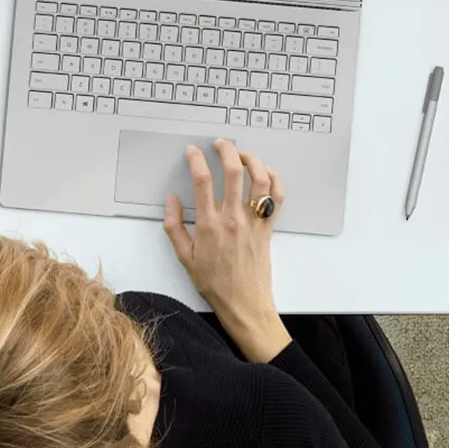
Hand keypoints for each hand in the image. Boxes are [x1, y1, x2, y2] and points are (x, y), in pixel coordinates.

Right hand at [162, 139, 290, 362]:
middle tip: (219, 144)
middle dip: (226, 150)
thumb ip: (174, 226)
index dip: (196, 160)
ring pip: (259, 179)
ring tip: (242, 154)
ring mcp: (253, 221)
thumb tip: (171, 201)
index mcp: (209, 224)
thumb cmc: (215, 283)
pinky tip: (265, 174)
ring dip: (252, 160)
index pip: (202, 181)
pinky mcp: (267, 227)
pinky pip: (277, 197)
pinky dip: (274, 180)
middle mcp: (233, 218)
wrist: (243, 303)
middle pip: (233, 172)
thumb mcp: (184, 257)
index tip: (192, 152)